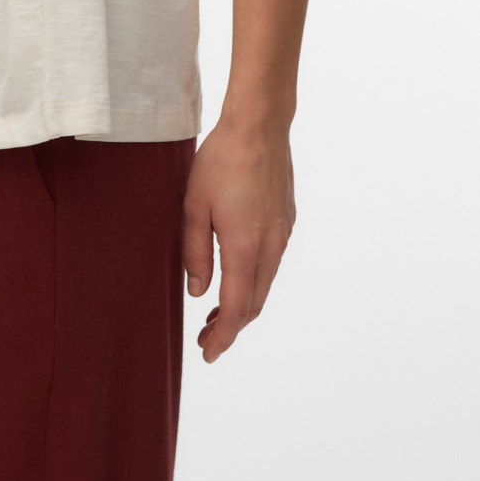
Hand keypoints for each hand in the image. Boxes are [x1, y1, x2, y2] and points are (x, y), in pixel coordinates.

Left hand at [182, 114, 295, 363]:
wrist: (259, 126)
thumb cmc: (221, 161)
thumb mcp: (193, 206)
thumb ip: (195, 253)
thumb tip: (199, 292)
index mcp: (245, 247)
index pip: (235, 308)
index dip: (222, 336)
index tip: (208, 354)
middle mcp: (270, 247)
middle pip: (253, 303)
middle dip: (230, 327)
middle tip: (206, 338)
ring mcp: (282, 234)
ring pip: (264, 284)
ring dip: (242, 304)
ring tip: (216, 312)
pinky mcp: (286, 220)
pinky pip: (272, 263)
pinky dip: (254, 281)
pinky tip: (237, 274)